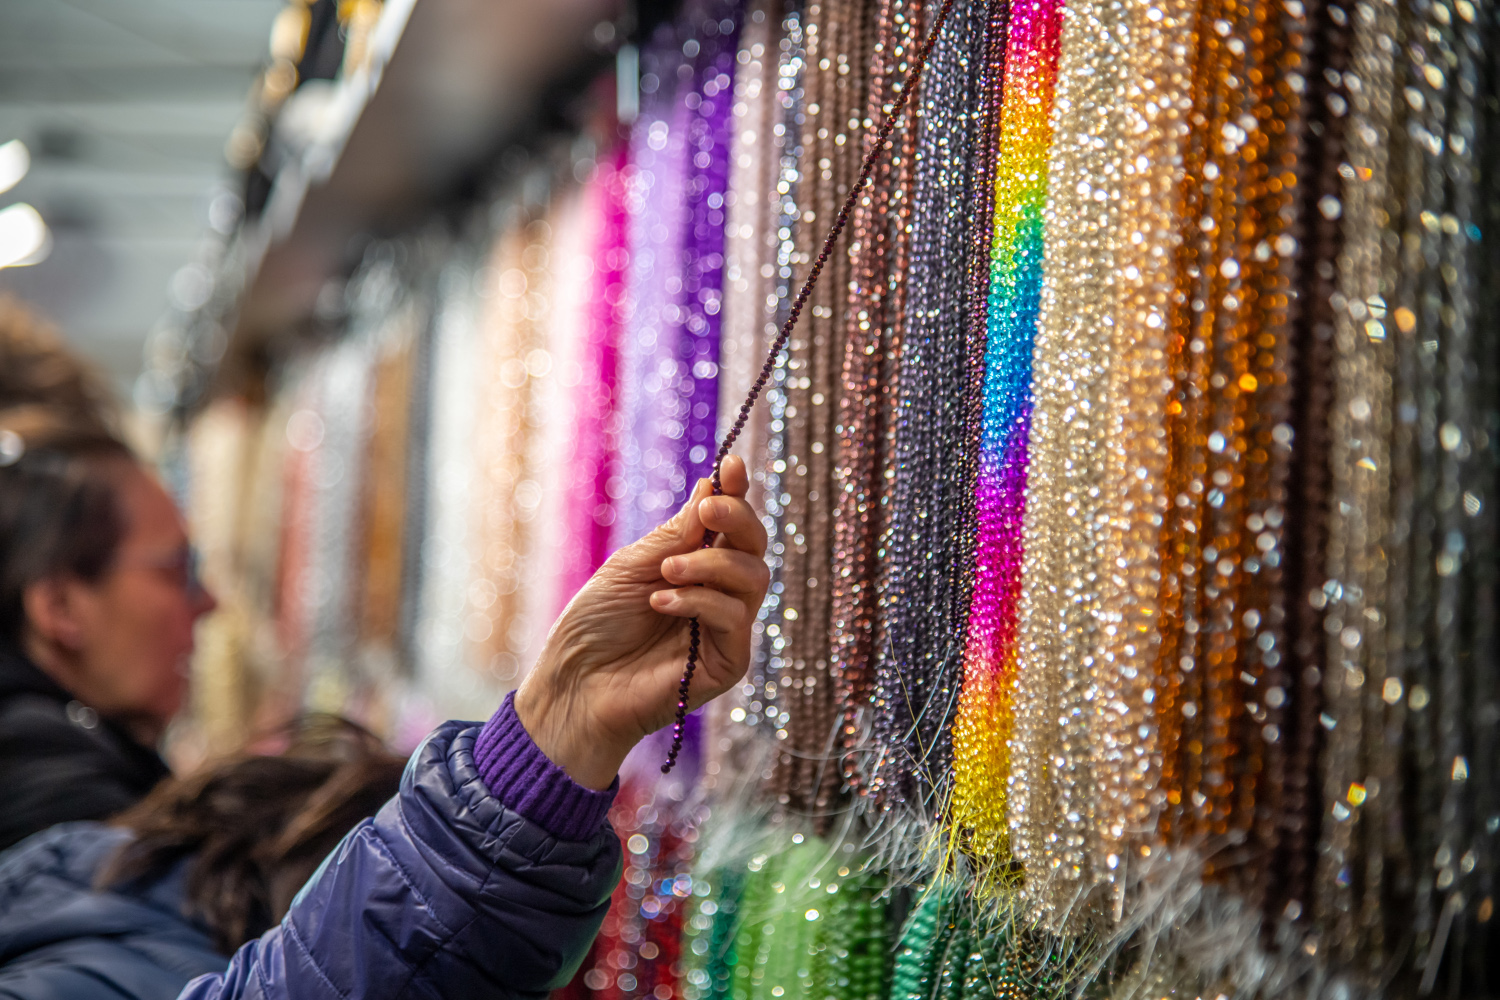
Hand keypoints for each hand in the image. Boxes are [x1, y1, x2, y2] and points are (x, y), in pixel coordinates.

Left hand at [515, 455, 768, 788]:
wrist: (574, 683)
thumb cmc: (597, 624)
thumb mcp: (634, 564)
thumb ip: (678, 533)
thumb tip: (712, 487)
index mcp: (697, 567)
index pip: (730, 526)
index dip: (736, 494)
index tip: (732, 466)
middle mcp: (719, 595)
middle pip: (755, 547)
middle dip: (737, 519)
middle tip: (708, 511)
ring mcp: (726, 629)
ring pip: (753, 578)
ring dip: (711, 564)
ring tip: (666, 571)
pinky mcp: (728, 662)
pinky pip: (734, 617)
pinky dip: (700, 600)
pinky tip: (662, 603)